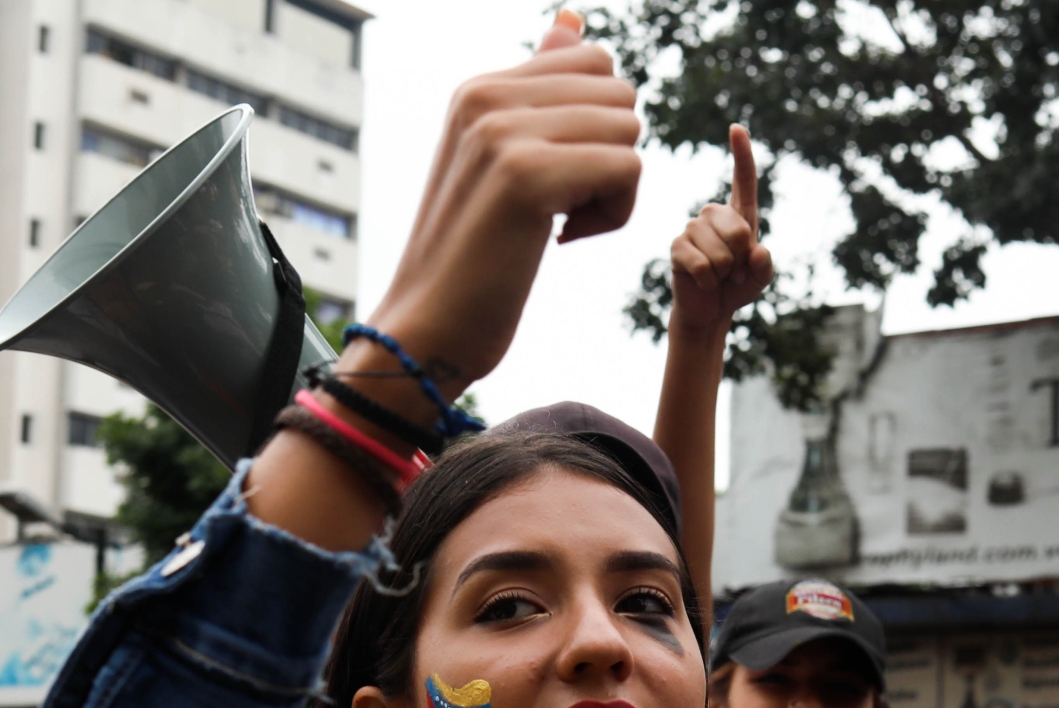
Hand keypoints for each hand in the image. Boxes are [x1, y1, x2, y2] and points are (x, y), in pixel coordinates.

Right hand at [359, 10, 641, 395]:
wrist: (430, 327)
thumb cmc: (475, 256)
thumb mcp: (503, 160)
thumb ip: (540, 90)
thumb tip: (573, 20)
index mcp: (479, 88)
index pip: (593, 63)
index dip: (598, 128)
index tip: (555, 176)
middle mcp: (486, 97)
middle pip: (620, 97)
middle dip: (612, 156)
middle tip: (562, 205)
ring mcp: (503, 133)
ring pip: (628, 132)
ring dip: (613, 189)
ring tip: (559, 222)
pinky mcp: (527, 176)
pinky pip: (627, 169)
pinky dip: (613, 215)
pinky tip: (563, 240)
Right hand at [669, 125, 773, 335]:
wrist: (710, 310)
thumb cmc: (737, 287)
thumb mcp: (761, 278)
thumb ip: (766, 265)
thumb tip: (757, 250)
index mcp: (739, 215)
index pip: (743, 180)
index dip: (741, 154)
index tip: (736, 128)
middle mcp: (713, 215)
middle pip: (738, 228)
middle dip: (742, 257)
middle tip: (734, 270)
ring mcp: (692, 229)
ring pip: (719, 251)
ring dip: (725, 272)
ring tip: (719, 276)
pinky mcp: (678, 247)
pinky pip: (702, 264)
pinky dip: (710, 281)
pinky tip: (705, 283)